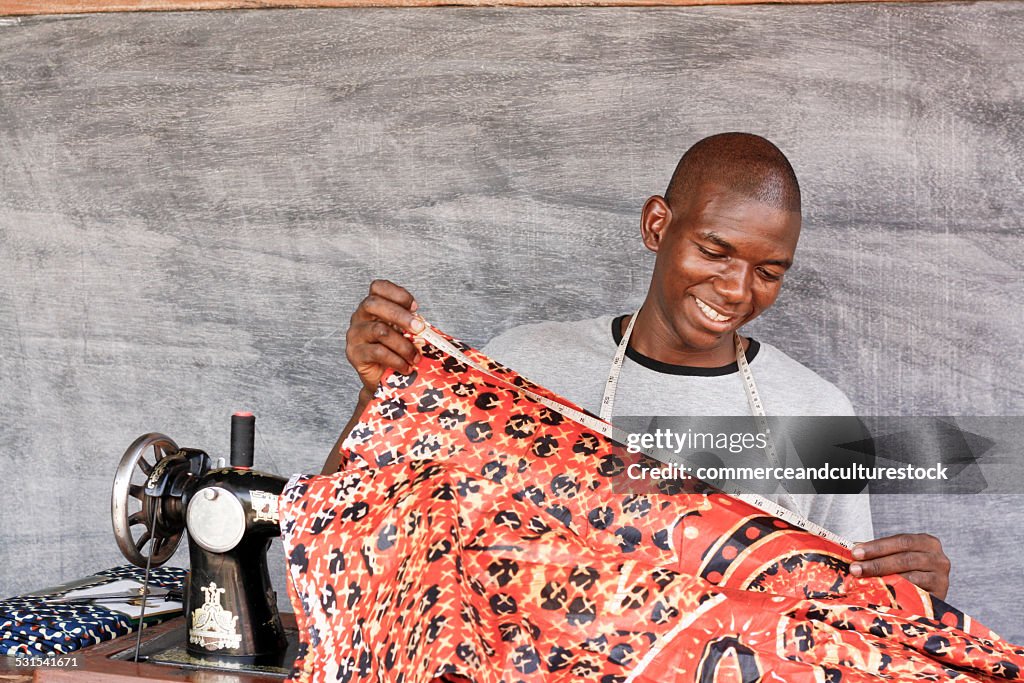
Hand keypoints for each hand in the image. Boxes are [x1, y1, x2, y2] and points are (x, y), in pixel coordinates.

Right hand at [345, 279, 423, 395]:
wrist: (382, 380)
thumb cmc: (395, 352)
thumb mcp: (405, 333)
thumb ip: (410, 325)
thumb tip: (424, 325)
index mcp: (372, 307)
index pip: (377, 287)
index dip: (397, 293)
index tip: (415, 307)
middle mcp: (359, 317)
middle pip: (374, 304)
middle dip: (400, 315)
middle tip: (419, 328)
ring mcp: (355, 335)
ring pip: (380, 330)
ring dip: (403, 344)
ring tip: (415, 357)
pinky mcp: (354, 353)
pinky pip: (378, 352)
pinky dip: (396, 360)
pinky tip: (406, 367)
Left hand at [850, 533, 949, 598]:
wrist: (927, 597)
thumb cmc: (907, 571)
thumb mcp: (895, 555)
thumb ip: (877, 551)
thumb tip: (851, 549)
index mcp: (927, 542)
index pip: (901, 541)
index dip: (877, 547)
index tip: (855, 552)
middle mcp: (939, 559)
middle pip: (904, 559)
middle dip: (876, 564)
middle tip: (855, 569)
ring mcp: (941, 579)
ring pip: (910, 577)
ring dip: (884, 579)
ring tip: (863, 581)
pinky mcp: (939, 597)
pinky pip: (916, 594)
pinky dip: (897, 593)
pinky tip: (881, 593)